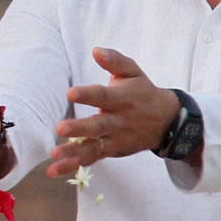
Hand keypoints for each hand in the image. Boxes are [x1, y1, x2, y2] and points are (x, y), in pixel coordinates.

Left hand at [47, 47, 180, 176]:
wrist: (167, 121)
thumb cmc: (143, 91)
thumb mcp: (133, 72)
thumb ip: (115, 60)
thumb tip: (95, 50)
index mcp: (121, 99)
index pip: (103, 96)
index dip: (88, 94)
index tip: (71, 92)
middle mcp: (118, 121)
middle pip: (97, 126)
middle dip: (79, 128)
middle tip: (60, 129)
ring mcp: (115, 139)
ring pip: (93, 147)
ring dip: (73, 153)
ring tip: (55, 155)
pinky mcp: (111, 151)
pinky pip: (91, 159)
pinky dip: (72, 166)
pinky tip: (53, 170)